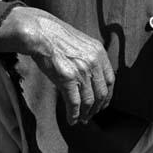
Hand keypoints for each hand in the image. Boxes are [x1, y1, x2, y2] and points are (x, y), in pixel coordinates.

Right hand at [0, 6, 114, 124]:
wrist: (41, 33)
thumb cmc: (57, 38)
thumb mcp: (82, 44)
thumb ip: (91, 58)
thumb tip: (93, 78)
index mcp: (99, 52)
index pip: (111, 80)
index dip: (107, 95)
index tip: (102, 103)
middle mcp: (94, 62)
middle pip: (102, 93)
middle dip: (97, 107)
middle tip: (91, 115)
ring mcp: (82, 71)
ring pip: (89, 100)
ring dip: (86, 113)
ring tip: (82, 119)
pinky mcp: (67, 79)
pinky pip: (75, 103)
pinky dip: (74, 115)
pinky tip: (72, 119)